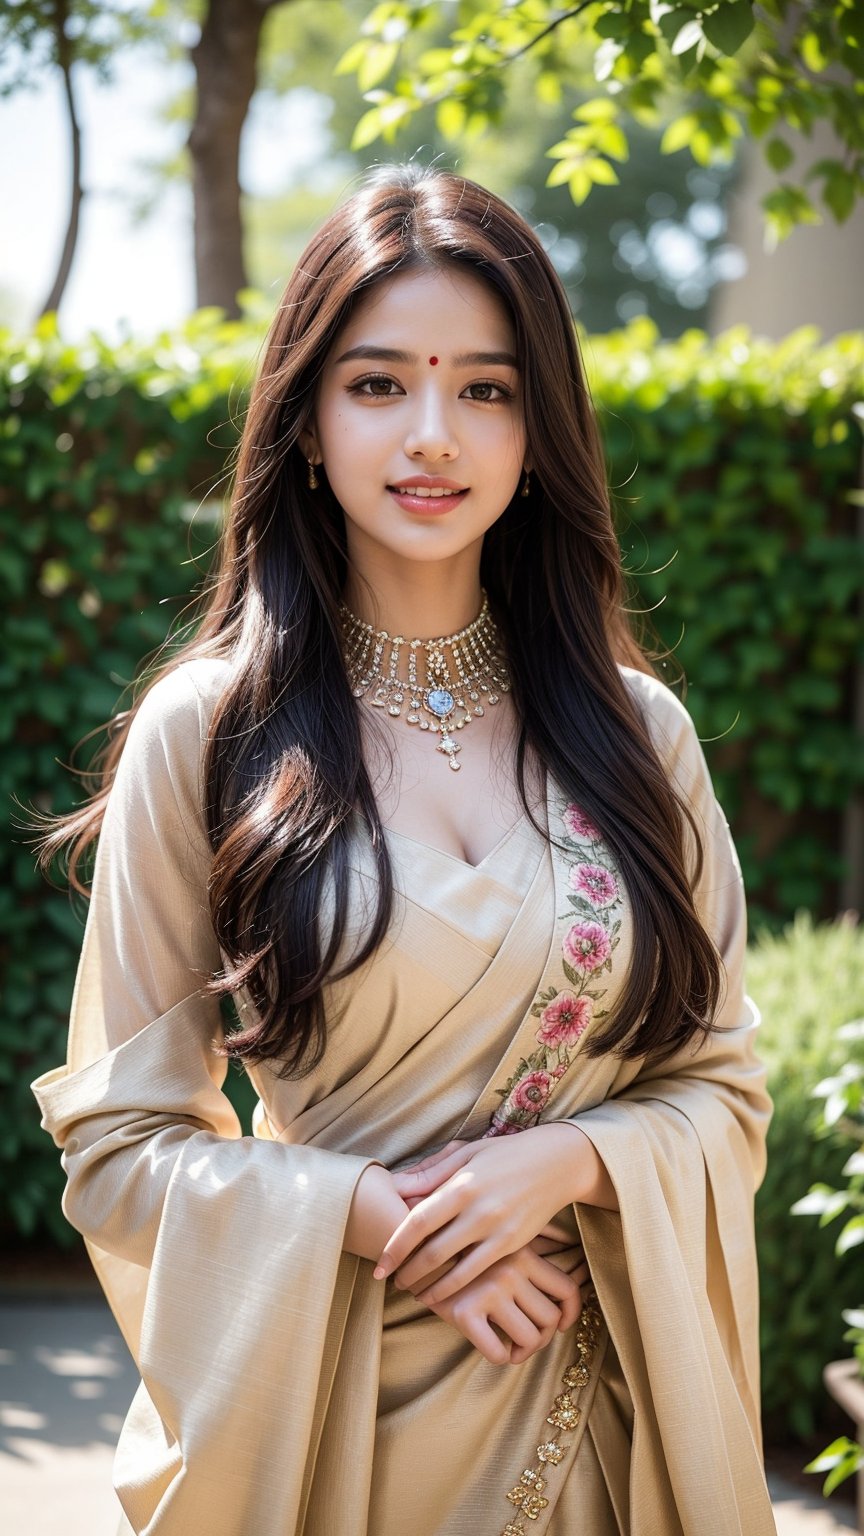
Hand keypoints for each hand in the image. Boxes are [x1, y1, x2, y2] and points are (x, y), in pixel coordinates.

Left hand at [376, 1124, 588, 1300]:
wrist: (556, 1163)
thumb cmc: (504, 1154)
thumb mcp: (466, 1153)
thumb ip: (430, 1173)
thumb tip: (394, 1186)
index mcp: (462, 1185)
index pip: (418, 1222)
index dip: (394, 1248)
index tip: (379, 1266)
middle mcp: (479, 1211)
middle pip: (432, 1252)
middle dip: (408, 1272)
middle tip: (391, 1282)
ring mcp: (498, 1231)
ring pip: (456, 1271)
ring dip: (431, 1287)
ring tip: (415, 1292)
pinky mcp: (513, 1245)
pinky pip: (479, 1272)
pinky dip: (458, 1287)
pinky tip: (445, 1292)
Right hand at [413, 1245, 587, 1365]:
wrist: (415, 1247)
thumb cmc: (465, 1246)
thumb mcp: (501, 1237)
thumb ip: (530, 1246)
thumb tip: (563, 1255)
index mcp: (522, 1252)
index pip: (567, 1289)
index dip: (570, 1313)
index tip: (562, 1324)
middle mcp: (509, 1270)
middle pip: (550, 1320)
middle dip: (542, 1336)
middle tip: (527, 1336)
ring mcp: (487, 1291)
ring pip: (529, 1339)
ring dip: (523, 1350)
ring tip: (511, 1345)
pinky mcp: (463, 1312)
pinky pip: (498, 1353)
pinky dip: (501, 1357)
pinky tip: (492, 1346)